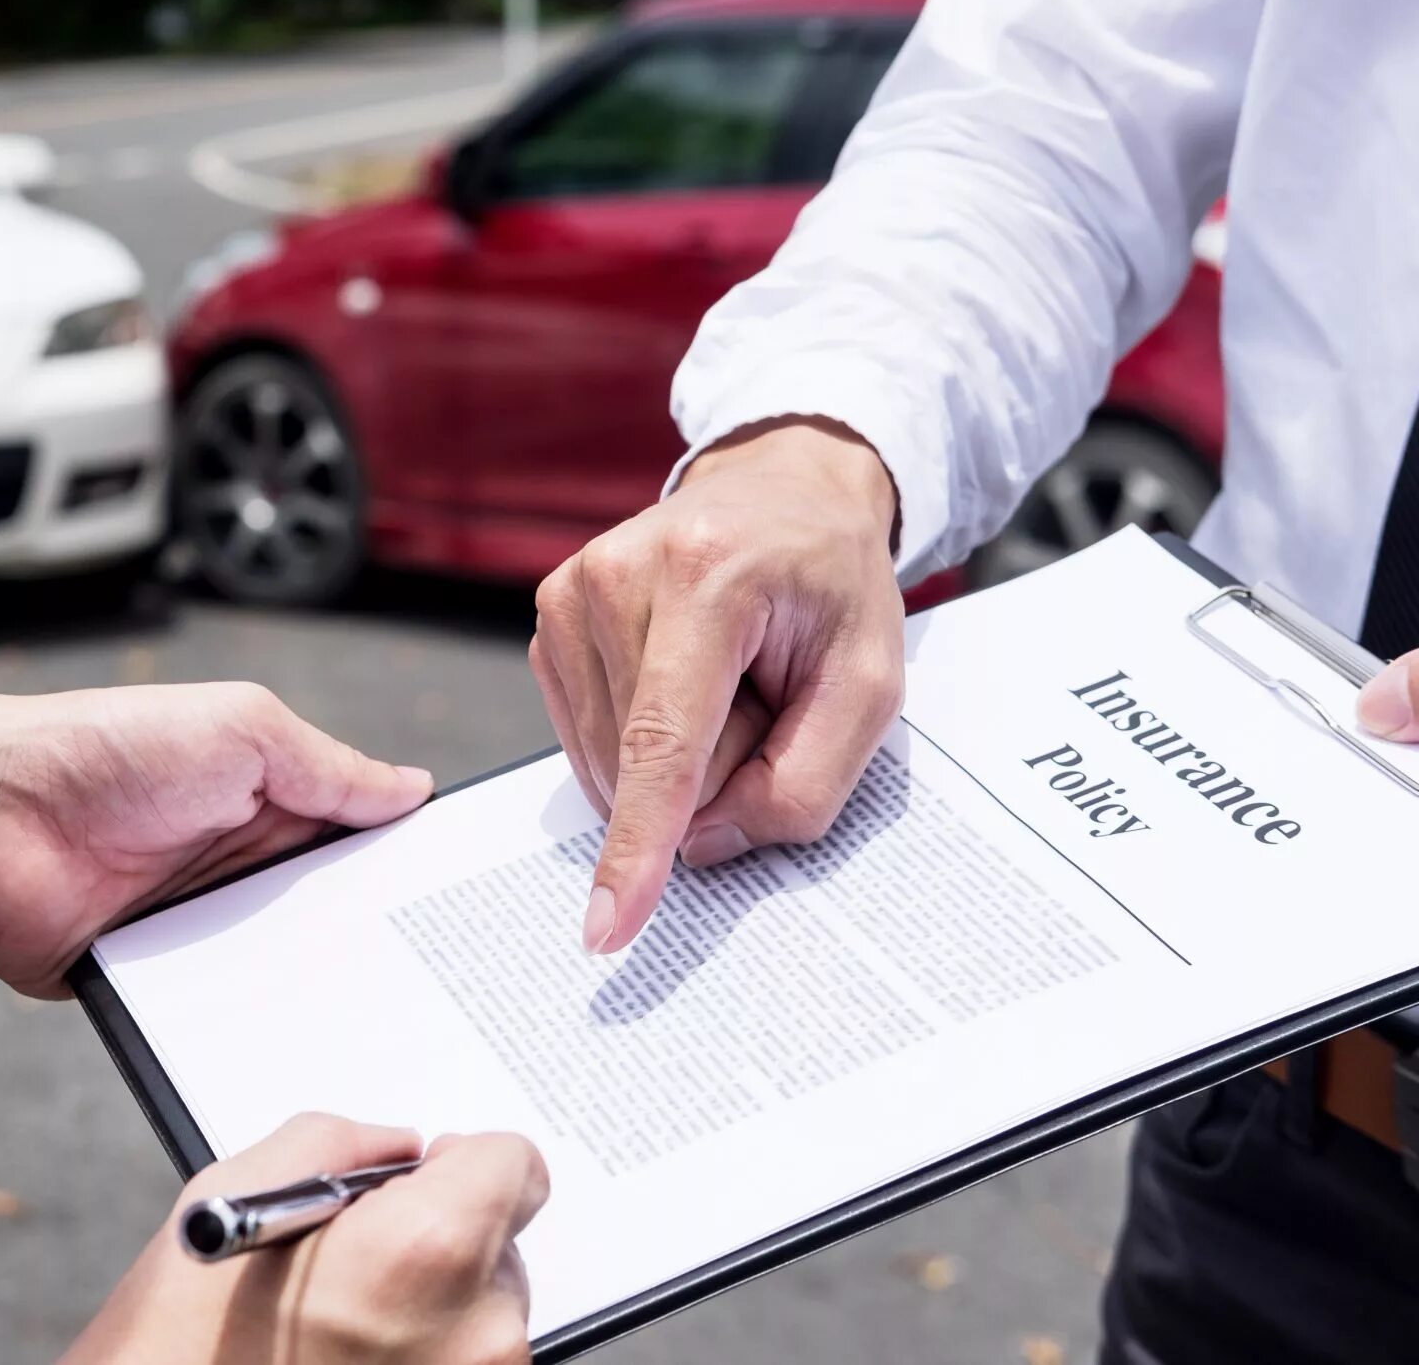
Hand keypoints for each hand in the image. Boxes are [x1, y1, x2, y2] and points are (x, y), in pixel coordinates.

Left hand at [0, 684, 431, 995]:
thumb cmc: (111, 751)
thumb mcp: (241, 730)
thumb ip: (329, 768)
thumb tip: (413, 790)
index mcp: (270, 802)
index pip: (359, 843)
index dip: (406, 868)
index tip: (463, 902)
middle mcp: (242, 868)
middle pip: (332, 917)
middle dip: (377, 942)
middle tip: (443, 978)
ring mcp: (200, 929)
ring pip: (284, 973)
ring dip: (319, 987)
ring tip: (387, 1021)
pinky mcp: (157, 981)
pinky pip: (218, 1013)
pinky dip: (250, 1023)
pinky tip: (298, 1042)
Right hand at [63, 1114, 547, 1364]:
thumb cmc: (178, 1346)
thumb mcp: (233, 1196)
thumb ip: (336, 1144)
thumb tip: (395, 1147)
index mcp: (428, 1247)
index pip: (516, 1164)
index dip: (459, 1162)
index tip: (419, 1179)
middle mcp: (477, 1328)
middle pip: (501, 1242)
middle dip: (436, 1237)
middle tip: (349, 1268)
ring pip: (484, 1313)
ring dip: (430, 1308)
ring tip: (337, 1329)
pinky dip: (423, 1358)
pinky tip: (348, 1364)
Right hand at [531, 417, 903, 954]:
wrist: (781, 491)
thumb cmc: (831, 585)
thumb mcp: (871, 685)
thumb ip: (805, 783)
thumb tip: (700, 844)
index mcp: (706, 578)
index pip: (665, 741)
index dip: (640, 843)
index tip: (608, 926)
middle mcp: (616, 576)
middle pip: (646, 765)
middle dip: (718, 766)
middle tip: (765, 689)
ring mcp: (569, 592)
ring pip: (611, 764)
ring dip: (680, 756)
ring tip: (724, 675)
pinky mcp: (547, 616)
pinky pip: (588, 740)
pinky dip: (641, 738)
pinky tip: (678, 679)